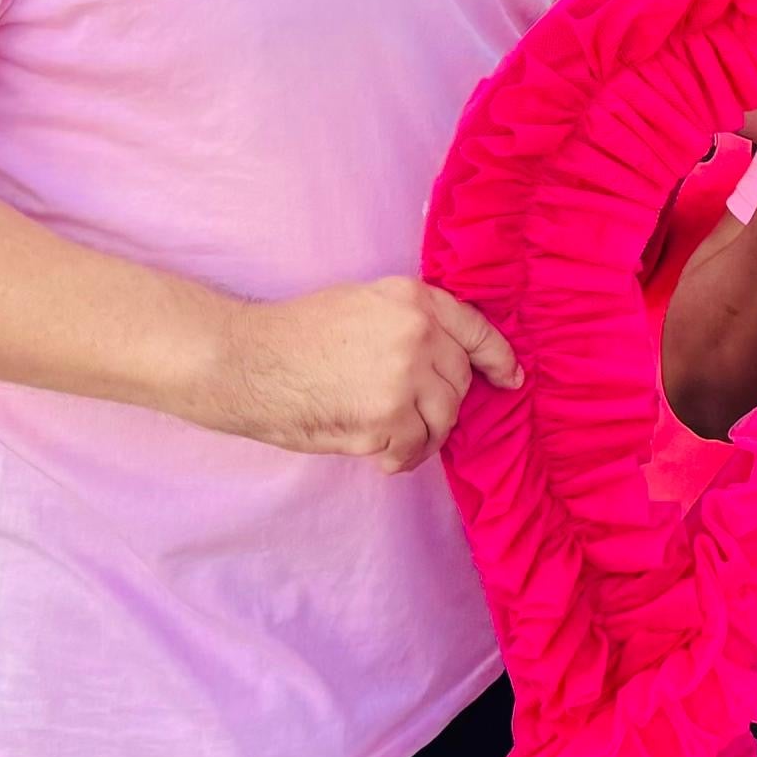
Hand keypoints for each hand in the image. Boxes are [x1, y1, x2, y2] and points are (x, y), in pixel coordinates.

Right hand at [197, 278, 520, 469]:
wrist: (245, 360)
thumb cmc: (293, 336)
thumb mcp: (361, 304)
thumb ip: (407, 324)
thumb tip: (444, 362)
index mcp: (413, 298)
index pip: (476, 329)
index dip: (499, 358)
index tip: (511, 379)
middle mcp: (418, 332)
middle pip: (459, 381)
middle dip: (439, 403)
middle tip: (404, 415)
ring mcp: (406, 375)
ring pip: (445, 418)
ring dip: (422, 435)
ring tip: (389, 437)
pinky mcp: (388, 418)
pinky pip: (416, 449)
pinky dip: (400, 458)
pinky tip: (376, 454)